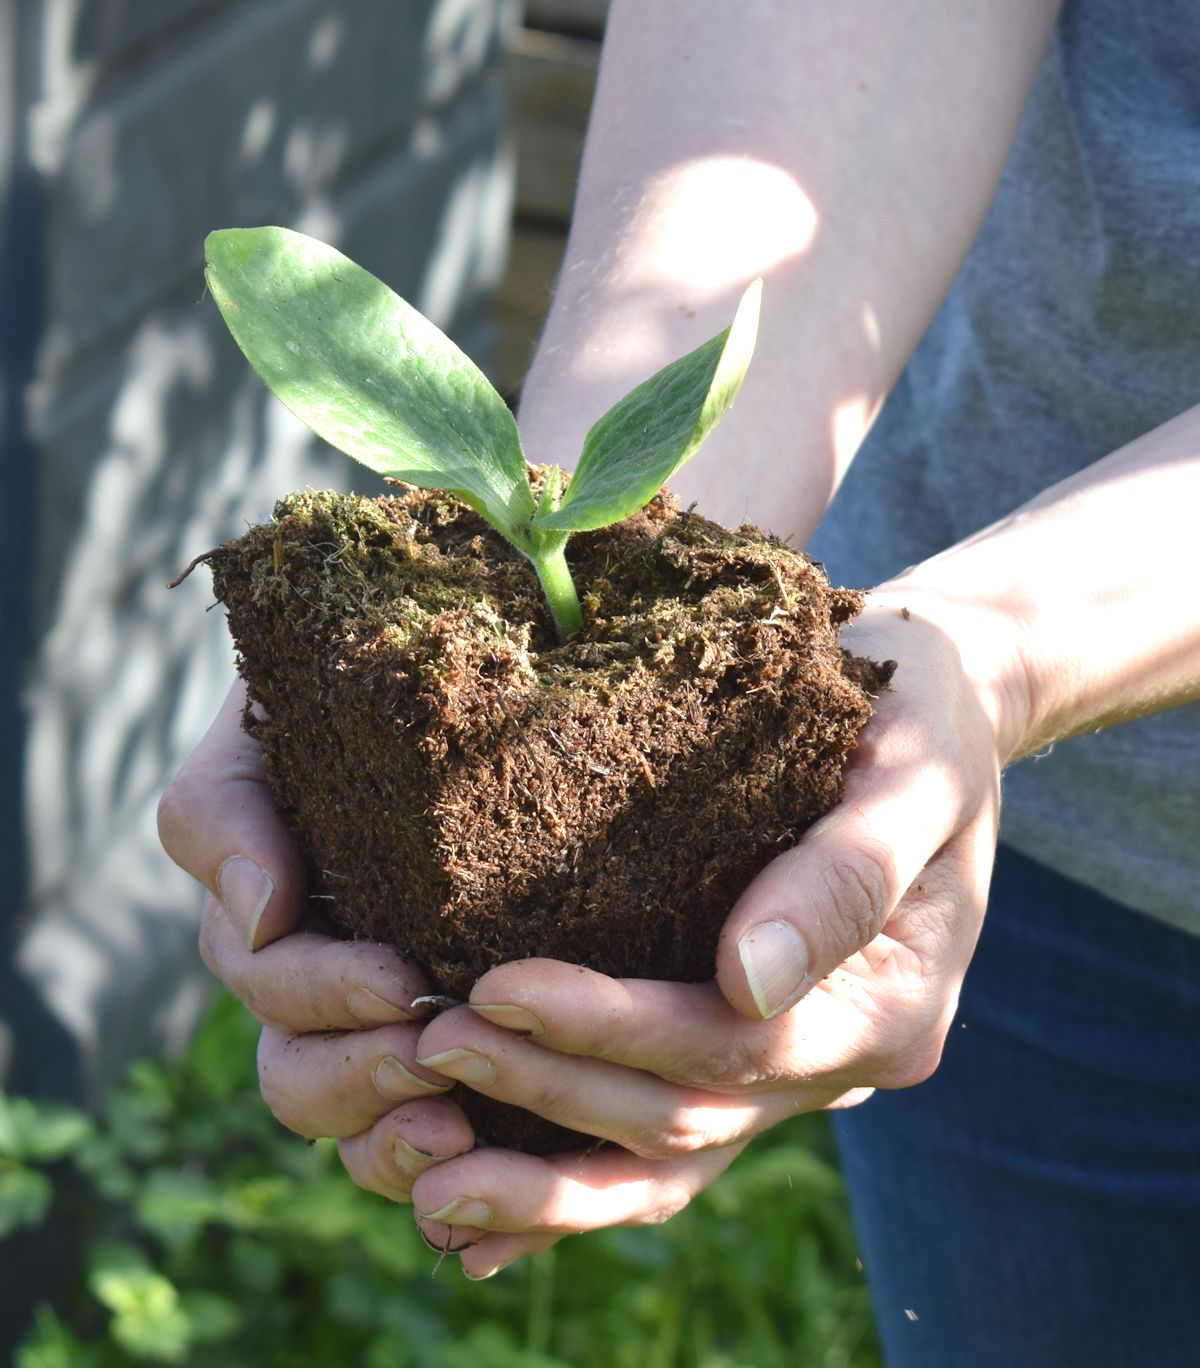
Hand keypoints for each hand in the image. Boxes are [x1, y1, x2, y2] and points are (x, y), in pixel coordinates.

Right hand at [158, 683, 478, 1233]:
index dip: (325, 995)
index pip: (268, 982)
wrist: (432, 694)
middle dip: (358, 1075)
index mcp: (267, 921)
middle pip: (298, 1076)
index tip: (402, 980)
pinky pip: (413, 1133)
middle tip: (434, 1057)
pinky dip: (429, 1161)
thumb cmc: (338, 706)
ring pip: (351, 1122)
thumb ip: (226, 814)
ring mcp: (374, 1025)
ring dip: (390, 1132)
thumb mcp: (259, 737)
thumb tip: (260, 912)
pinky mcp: (448, 1050)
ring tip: (455, 1122)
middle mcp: (311, 987)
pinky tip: (475, 1151)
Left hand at [399, 587, 1028, 1276]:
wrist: (931, 716)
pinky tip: (477, 1223)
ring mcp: (788, 1071)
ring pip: (665, 1163)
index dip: (615, 1030)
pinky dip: (571, 1184)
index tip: (499, 989)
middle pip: (684, 1116)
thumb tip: (748, 981)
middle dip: (553, 1092)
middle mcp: (837, 1062)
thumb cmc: (919, 722)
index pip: (736, 1045)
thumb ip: (847, 876)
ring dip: (548, 1181)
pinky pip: (656, 1146)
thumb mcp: (912, 774)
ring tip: (429, 1181)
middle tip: (431, 1046)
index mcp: (889, 1007)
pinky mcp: (738, 1053)